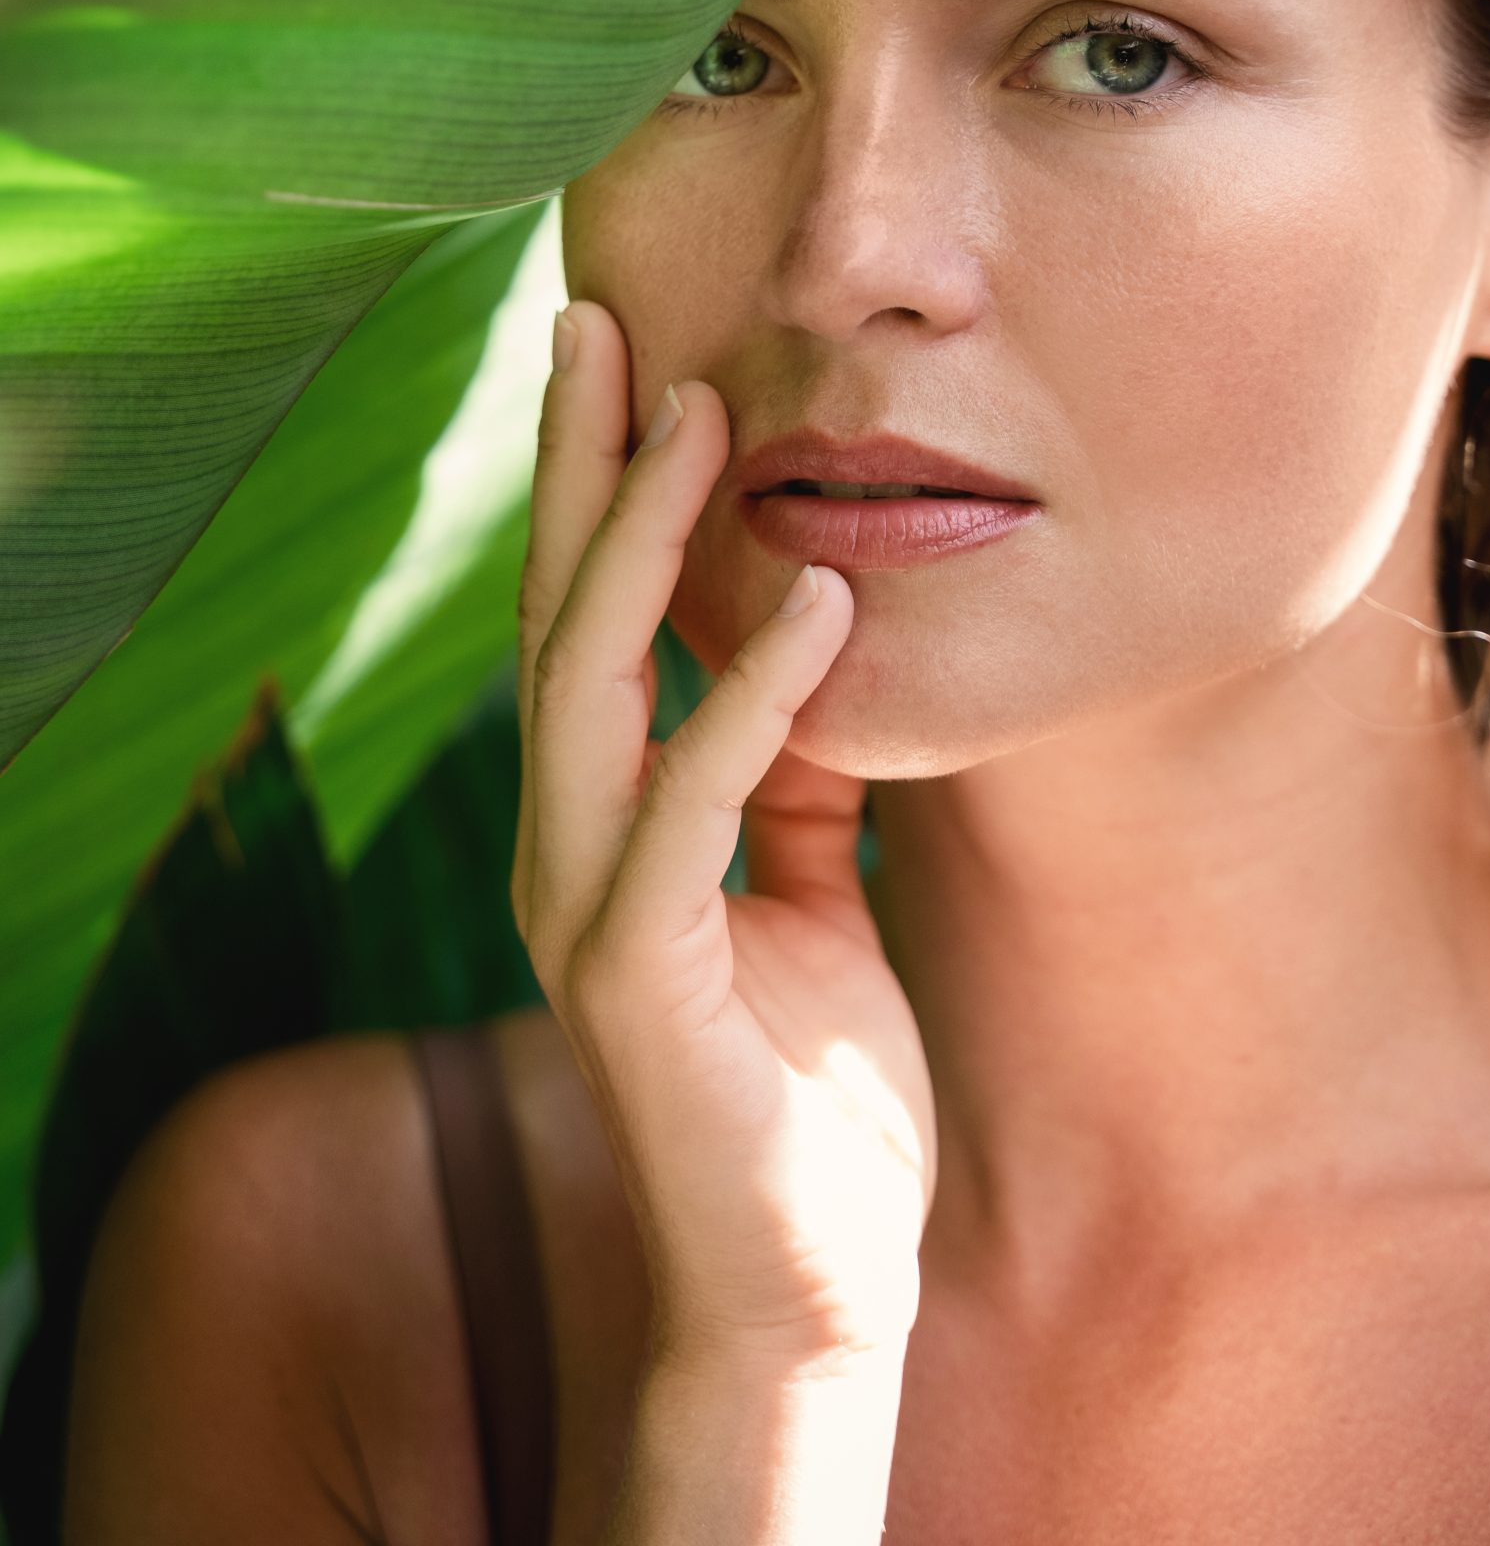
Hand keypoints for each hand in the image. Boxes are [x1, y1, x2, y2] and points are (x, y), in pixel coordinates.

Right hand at [512, 298, 937, 1373]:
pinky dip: (750, 699)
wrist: (815, 1285)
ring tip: (699, 415)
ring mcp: (589, 919)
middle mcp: (568, 853)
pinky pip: (693, 812)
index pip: (584, 622)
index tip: (624, 354)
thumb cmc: (812, 1084)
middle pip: (557, 622)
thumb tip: (808, 645)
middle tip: (598, 320)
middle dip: (575, 469)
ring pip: (591, 691)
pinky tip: (817, 600)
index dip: (593, 490)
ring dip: (641, 545)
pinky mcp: (644, 988)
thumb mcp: (808, 891)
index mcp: (602, 826)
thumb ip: (786, 777)